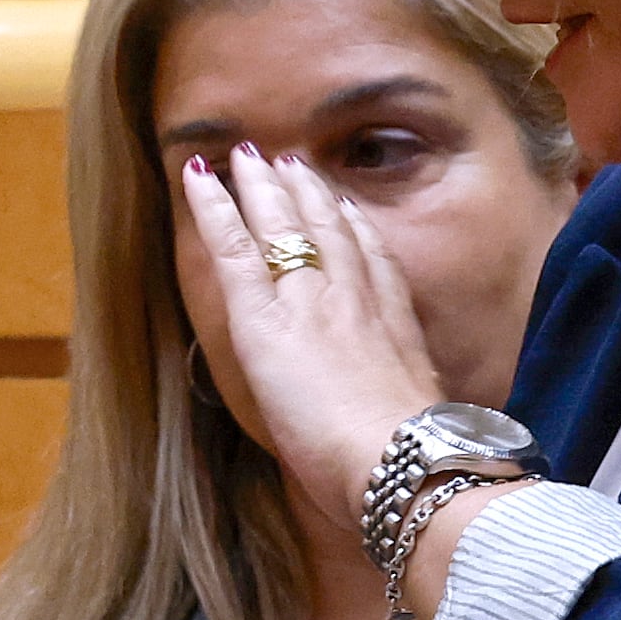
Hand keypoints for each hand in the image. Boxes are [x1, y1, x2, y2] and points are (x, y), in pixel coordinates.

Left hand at [172, 142, 449, 535]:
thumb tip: (405, 415)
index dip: (356, 229)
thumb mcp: (422, 420)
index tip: (345, 205)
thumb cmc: (412, 461)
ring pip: (282, 226)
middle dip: (309, 192)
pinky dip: (213, 208)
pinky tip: (198, 179)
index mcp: (394, 328)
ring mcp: (308, 301)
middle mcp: (354, 300)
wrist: (398, 458)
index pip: (373, 262)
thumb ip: (406, 401)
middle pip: (330, 230)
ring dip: (266, 187)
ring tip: (254, 158)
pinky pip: (233, 248)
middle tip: (292, 162)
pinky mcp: (262, 316)